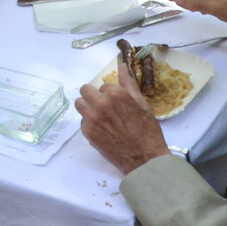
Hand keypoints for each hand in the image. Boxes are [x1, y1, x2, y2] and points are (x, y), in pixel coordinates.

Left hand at [76, 59, 171, 174]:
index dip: (110, 94)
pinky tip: (103, 131)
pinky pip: (82, 121)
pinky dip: (90, 124)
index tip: (118, 104)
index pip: (103, 85)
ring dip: (88, 108)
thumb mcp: (142, 104)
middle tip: (105, 107)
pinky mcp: (87, 132)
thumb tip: (122, 66)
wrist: (145, 159)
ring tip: (101, 117)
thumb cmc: (147, 130)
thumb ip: (128, 84)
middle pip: (85, 90)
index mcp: (115, 94)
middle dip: (94, 96)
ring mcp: (92, 118)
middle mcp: (100, 103)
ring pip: (79, 104)